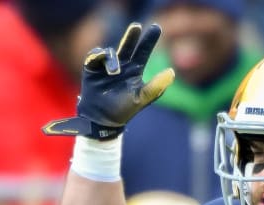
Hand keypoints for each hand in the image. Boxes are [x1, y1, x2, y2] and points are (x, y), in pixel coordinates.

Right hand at [43, 23, 174, 140]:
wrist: (103, 119)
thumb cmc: (124, 109)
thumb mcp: (143, 98)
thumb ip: (157, 86)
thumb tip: (172, 72)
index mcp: (135, 70)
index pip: (144, 51)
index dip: (149, 40)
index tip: (157, 27)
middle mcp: (122, 65)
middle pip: (128, 45)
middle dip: (131, 36)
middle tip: (136, 27)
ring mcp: (107, 66)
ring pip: (110, 52)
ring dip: (113, 59)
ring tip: (114, 72)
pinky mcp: (92, 68)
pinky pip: (94, 55)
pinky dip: (98, 56)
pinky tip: (100, 59)